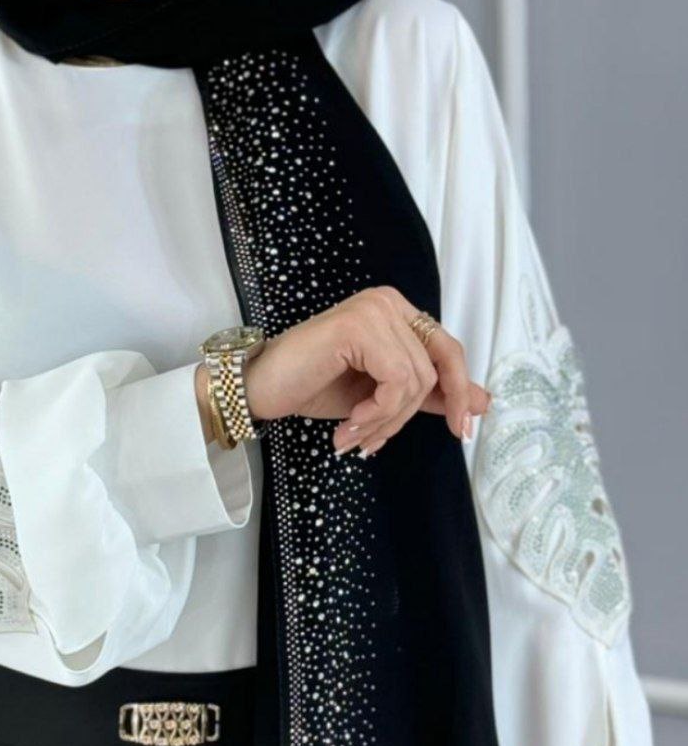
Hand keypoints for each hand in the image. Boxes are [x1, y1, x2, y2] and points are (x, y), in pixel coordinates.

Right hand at [241, 287, 489, 455]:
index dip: (460, 392)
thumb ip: (429, 394)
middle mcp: (389, 303)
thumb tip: (484, 402)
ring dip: (386, 421)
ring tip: (354, 435)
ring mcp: (374, 310)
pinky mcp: (359, 326)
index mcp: (397, 313)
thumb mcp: (381, 396)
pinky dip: (377, 412)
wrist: (260, 389)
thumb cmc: (311, 387)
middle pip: (434, 370)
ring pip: (415, 381)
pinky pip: (396, 381)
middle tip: (375, 442)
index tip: (461, 432)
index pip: (448, 352)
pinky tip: (350, 423)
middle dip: (408, 416)